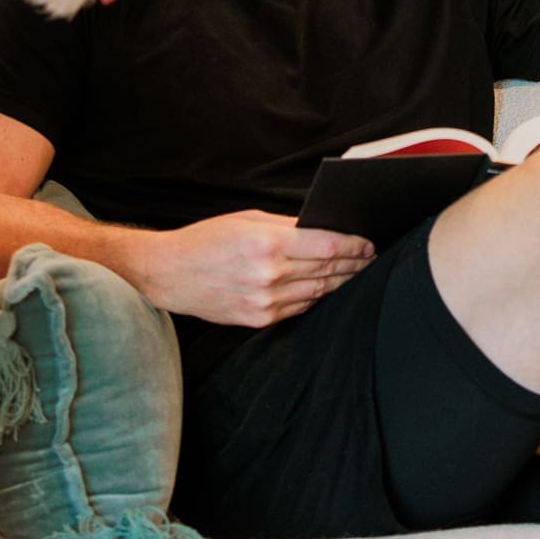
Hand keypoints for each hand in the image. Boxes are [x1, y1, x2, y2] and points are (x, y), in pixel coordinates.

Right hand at [135, 210, 374, 326]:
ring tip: (355, 272)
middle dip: (353, 263)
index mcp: (267, 243)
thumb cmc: (205, 240)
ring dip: (340, 281)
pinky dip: (316, 296)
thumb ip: (287, 225)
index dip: (354, 245)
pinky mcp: (259, 319)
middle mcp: (269, 275)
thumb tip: (321, 227)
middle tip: (371, 258)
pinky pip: (299, 307)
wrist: (169, 274)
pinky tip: (327, 287)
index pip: (327, 245)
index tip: (369, 243)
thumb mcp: (246, 219)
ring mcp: (265, 301)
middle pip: (327, 269)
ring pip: (317, 291)